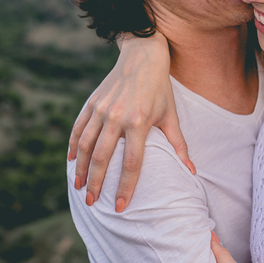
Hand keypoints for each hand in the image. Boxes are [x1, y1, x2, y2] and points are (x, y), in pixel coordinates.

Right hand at [68, 32, 192, 211]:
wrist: (142, 56)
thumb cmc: (160, 88)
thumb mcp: (171, 115)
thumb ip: (179, 145)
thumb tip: (191, 171)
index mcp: (139, 122)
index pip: (131, 162)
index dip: (125, 186)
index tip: (121, 206)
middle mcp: (117, 116)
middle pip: (102, 158)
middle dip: (96, 183)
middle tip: (92, 202)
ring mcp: (101, 109)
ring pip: (85, 145)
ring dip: (80, 168)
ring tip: (79, 187)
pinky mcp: (92, 103)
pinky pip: (78, 128)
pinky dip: (73, 146)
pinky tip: (72, 161)